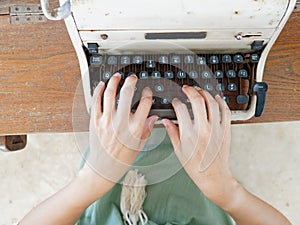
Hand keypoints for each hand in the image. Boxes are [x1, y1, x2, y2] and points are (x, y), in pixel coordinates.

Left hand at [85, 73, 157, 184]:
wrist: (103, 168)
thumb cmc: (121, 159)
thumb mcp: (139, 146)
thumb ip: (146, 129)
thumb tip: (153, 117)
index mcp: (135, 128)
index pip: (145, 104)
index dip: (147, 94)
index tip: (147, 91)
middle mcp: (121, 122)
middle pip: (127, 93)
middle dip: (131, 81)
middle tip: (132, 78)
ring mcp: (106, 120)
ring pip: (110, 94)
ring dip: (114, 81)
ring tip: (117, 76)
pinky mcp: (95, 121)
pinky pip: (96, 101)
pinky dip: (98, 91)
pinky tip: (102, 85)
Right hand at [162, 86, 234, 206]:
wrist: (214, 177)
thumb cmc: (196, 167)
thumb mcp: (179, 151)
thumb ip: (172, 133)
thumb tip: (166, 121)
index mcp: (189, 134)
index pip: (181, 109)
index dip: (176, 102)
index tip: (175, 102)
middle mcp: (203, 129)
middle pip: (198, 101)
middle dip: (191, 91)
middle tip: (187, 88)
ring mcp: (216, 129)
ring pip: (212, 103)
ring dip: (205, 94)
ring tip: (200, 91)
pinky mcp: (225, 131)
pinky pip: (225, 112)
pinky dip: (221, 102)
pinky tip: (216, 98)